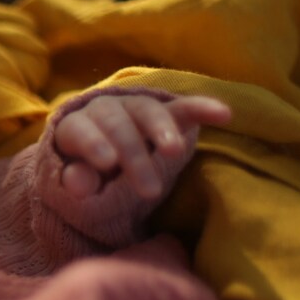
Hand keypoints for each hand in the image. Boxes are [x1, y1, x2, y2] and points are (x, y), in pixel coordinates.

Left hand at [54, 94, 230, 199]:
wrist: (102, 159)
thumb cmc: (87, 175)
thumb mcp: (77, 182)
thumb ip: (76, 181)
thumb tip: (76, 183)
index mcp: (75, 127)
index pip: (81, 131)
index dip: (93, 144)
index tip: (107, 163)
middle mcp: (104, 110)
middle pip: (117, 126)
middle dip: (134, 156)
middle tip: (149, 192)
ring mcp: (134, 108)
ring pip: (147, 112)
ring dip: (162, 130)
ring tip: (174, 153)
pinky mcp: (164, 112)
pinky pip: (183, 108)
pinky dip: (202, 109)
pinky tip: (224, 114)